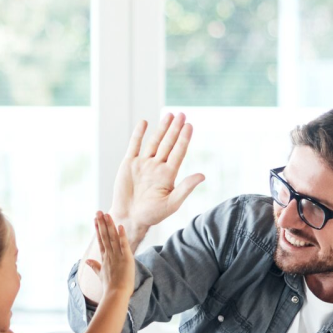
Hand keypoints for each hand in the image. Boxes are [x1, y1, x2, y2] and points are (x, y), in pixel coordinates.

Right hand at [84, 212, 134, 296]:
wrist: (115, 295)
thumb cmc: (109, 287)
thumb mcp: (100, 274)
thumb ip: (94, 266)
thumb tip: (86, 260)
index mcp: (104, 258)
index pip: (100, 240)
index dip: (98, 229)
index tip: (95, 219)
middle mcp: (109, 255)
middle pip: (105, 236)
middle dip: (102, 223)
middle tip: (98, 211)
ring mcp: (117, 256)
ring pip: (112, 238)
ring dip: (110, 226)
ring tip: (107, 215)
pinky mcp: (126, 259)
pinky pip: (124, 245)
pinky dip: (122, 236)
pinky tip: (120, 226)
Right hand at [110, 113, 205, 230]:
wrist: (129, 218)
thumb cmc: (151, 215)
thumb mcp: (171, 203)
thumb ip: (185, 188)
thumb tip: (202, 175)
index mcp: (168, 175)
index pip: (178, 152)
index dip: (184, 139)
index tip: (189, 125)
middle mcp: (157, 166)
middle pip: (168, 143)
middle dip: (175, 129)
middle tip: (182, 114)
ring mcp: (143, 164)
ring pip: (154, 142)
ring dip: (161, 129)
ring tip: (169, 115)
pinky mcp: (129, 164)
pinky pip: (134, 146)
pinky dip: (138, 134)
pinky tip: (144, 123)